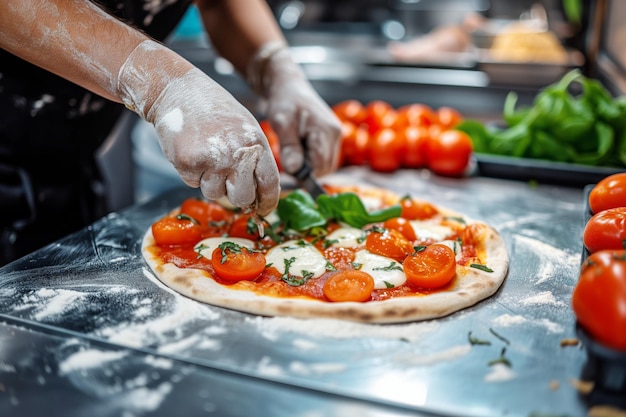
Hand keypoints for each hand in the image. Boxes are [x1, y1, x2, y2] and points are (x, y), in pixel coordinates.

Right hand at [117, 40, 279, 215]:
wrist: (180, 91)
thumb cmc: (216, 111)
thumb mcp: (246, 129)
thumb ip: (255, 159)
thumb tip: (259, 194)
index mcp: (256, 144)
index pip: (269, 184)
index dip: (267, 202)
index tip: (263, 209)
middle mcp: (237, 154)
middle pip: (242, 198)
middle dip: (235, 196)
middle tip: (228, 181)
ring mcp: (213, 160)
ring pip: (215, 193)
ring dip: (210, 181)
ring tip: (206, 154)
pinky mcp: (189, 163)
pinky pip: (193, 184)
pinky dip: (192, 173)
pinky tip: (192, 151)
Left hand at [249, 43, 340, 176]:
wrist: (289, 86)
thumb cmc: (284, 101)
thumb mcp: (281, 123)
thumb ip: (290, 147)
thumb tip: (295, 170)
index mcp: (326, 130)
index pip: (320, 165)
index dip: (304, 172)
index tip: (288, 165)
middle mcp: (337, 134)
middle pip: (326, 167)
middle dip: (307, 170)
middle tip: (289, 157)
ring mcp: (336, 135)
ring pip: (326, 164)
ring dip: (309, 165)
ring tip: (294, 149)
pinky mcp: (332, 137)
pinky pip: (325, 157)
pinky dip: (312, 159)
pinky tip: (300, 147)